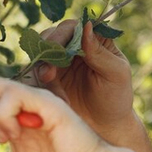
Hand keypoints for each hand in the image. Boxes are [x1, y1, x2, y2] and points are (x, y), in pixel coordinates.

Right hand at [31, 21, 137, 142]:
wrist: (104, 126)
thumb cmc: (116, 98)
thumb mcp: (115, 74)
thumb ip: (100, 52)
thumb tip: (86, 26)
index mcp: (94, 39)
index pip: (74, 27)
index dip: (62, 35)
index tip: (56, 49)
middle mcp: (74, 46)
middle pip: (52, 37)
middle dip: (47, 53)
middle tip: (48, 74)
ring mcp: (59, 61)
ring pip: (40, 55)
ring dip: (42, 70)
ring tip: (52, 87)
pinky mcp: (49, 78)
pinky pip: (36, 74)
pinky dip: (41, 85)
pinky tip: (56, 98)